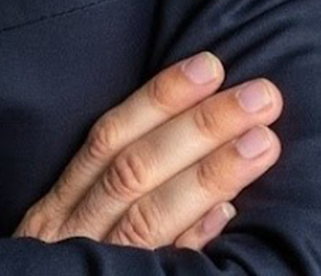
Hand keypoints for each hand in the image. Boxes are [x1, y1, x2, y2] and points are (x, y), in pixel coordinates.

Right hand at [14, 52, 281, 250]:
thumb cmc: (59, 273)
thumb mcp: (67, 230)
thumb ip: (108, 189)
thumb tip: (184, 142)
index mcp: (58, 207)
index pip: (110, 138)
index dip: (159, 99)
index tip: (209, 66)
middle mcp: (72, 234)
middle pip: (136, 169)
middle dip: (200, 126)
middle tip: (259, 95)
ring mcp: (94, 266)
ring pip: (150, 214)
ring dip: (210, 173)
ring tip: (263, 141)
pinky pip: (160, 270)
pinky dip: (192, 240)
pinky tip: (229, 213)